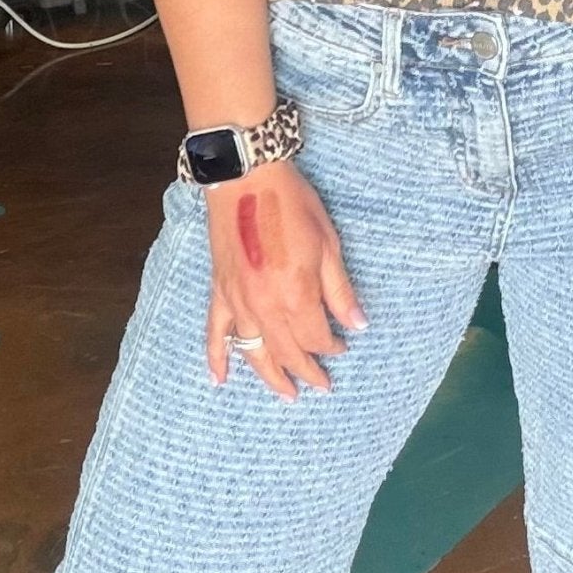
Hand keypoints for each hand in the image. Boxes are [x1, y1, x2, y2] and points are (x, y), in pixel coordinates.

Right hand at [204, 160, 366, 399]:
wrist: (246, 178)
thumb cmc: (292, 204)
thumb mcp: (328, 244)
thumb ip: (340, 290)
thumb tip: (356, 326)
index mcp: (296, 295)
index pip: (317, 337)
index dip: (332, 347)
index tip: (343, 346)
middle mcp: (264, 307)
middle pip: (288, 353)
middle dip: (307, 372)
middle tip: (322, 385)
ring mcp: (238, 302)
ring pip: (254, 352)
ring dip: (271, 376)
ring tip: (287, 394)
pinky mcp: (219, 292)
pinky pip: (215, 333)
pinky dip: (217, 358)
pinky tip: (220, 380)